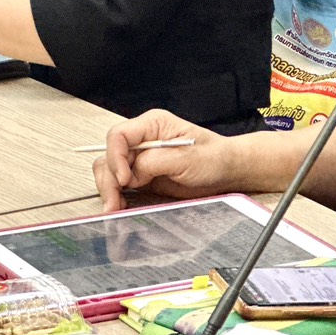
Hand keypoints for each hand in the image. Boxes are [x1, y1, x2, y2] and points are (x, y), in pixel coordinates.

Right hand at [93, 109, 232, 211]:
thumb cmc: (213, 158)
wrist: (226, 172)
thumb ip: (156, 162)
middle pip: (109, 155)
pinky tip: (121, 207)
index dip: (115, 156)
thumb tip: (131, 174)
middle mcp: (142, 140)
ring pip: (109, 170)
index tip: (124, 179)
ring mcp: (140, 159)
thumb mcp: (187, 158)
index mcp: (152, 125)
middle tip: (114, 202)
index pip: (119, 135)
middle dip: (109, 179)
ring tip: (115, 208)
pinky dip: (117, 196)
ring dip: (109, 189)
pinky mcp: (142, 177)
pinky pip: (120, 185)